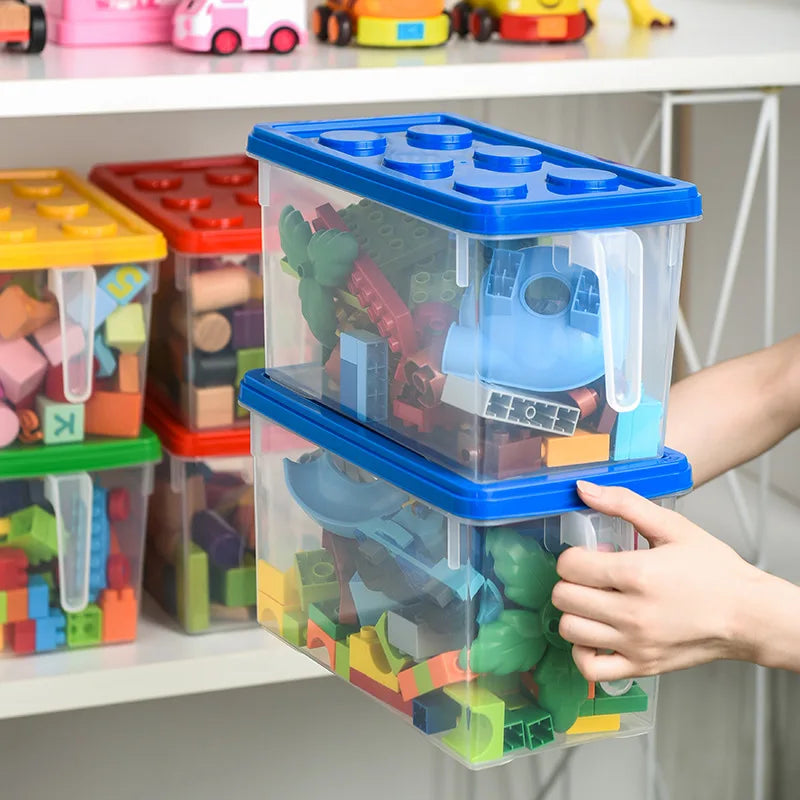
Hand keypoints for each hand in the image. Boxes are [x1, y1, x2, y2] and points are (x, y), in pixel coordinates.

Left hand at [551, 481, 760, 681]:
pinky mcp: (640, 666)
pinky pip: (589, 667)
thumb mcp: (672, 527)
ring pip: (569, 629)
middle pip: (563, 597)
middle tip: (593, 578)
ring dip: (574, 612)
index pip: (570, 565)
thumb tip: (584, 489)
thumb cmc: (715, 572)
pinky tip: (596, 634)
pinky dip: (582, 651)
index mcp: (637, 574)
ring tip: (596, 602)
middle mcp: (632, 613)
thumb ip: (623, 503)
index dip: (574, 555)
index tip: (593, 556)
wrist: (749, 615)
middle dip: (571, 581)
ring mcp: (635, 643)